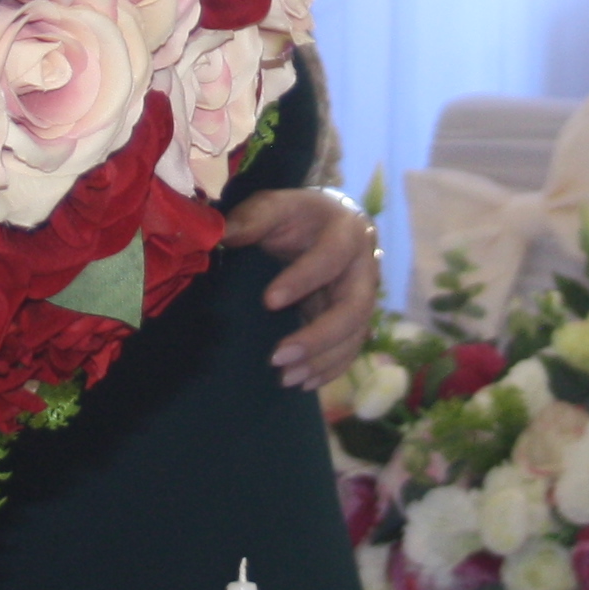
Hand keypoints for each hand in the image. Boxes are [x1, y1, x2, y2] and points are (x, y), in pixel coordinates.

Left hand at [227, 183, 377, 388]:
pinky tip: (303, 383)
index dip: (303, 279)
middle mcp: (365, 267)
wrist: (325, 227)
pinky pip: (351, 349)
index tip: (269, 301)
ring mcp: (365, 297)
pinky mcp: (357, 320)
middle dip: (319, 337)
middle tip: (279, 357)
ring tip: (285, 378)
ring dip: (322, 360)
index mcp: (347, 231)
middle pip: (354, 308)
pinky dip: (330, 369)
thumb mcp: (275, 206)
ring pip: (355, 335)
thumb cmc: (296, 217)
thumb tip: (223, 234)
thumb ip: (253, 217)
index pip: (331, 258)